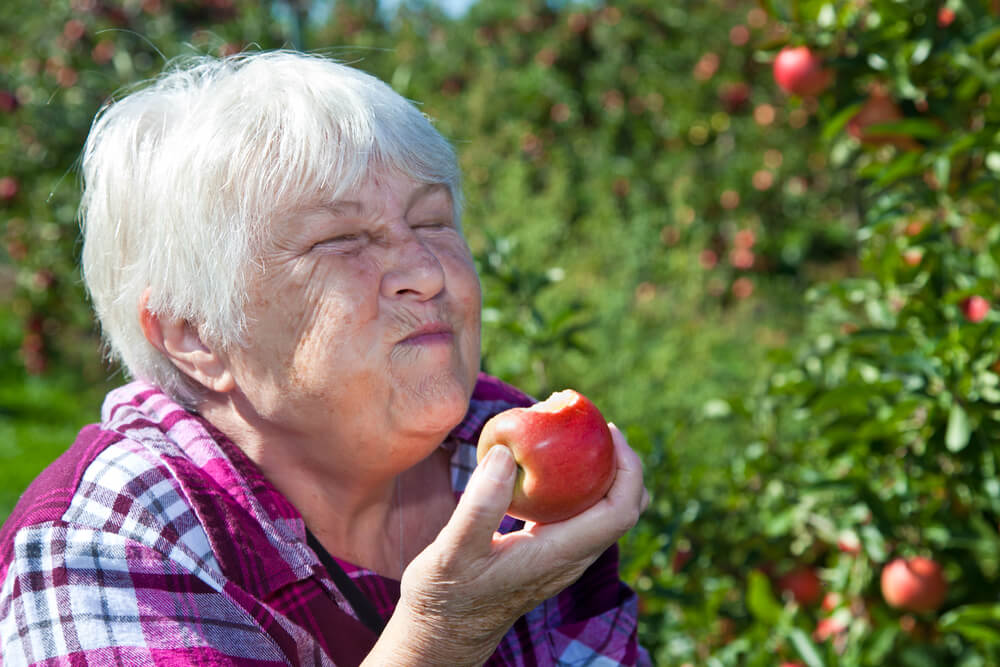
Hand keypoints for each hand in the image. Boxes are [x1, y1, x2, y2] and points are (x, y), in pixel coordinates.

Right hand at [380, 424, 648, 665]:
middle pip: (623, 509)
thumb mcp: (453, 550)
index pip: (618, 513)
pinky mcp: (550, 552)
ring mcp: (563, 557)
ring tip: (573, 436)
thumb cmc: (445, 595)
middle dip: (621, 464)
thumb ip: (479, 506)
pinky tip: (546, 462)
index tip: (610, 431)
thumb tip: (508, 453)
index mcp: (558, 556)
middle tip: (595, 426)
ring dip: (601, 472)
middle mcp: (571, 558)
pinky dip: (577, 483)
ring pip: (604, 511)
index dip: (627, 470)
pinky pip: (580, 513)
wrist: (443, 631)